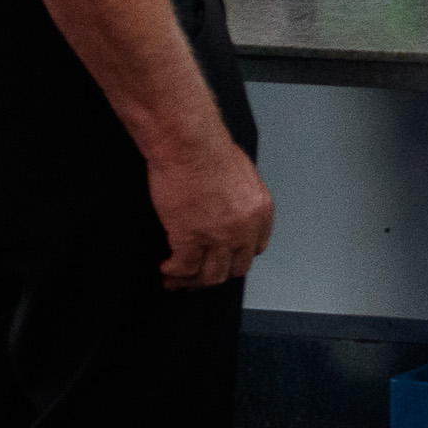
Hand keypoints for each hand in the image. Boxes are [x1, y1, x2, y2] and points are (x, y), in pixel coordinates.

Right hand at [147, 136, 275, 290]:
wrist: (189, 145)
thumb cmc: (209, 150)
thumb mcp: (242, 176)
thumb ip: (239, 199)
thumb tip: (227, 210)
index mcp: (260, 212)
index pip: (255, 248)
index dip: (236, 257)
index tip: (222, 260)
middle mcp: (245, 229)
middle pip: (235, 268)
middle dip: (215, 275)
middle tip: (198, 278)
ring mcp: (219, 236)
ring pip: (209, 276)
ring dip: (192, 282)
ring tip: (177, 280)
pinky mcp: (189, 238)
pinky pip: (184, 268)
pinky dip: (174, 273)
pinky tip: (166, 269)